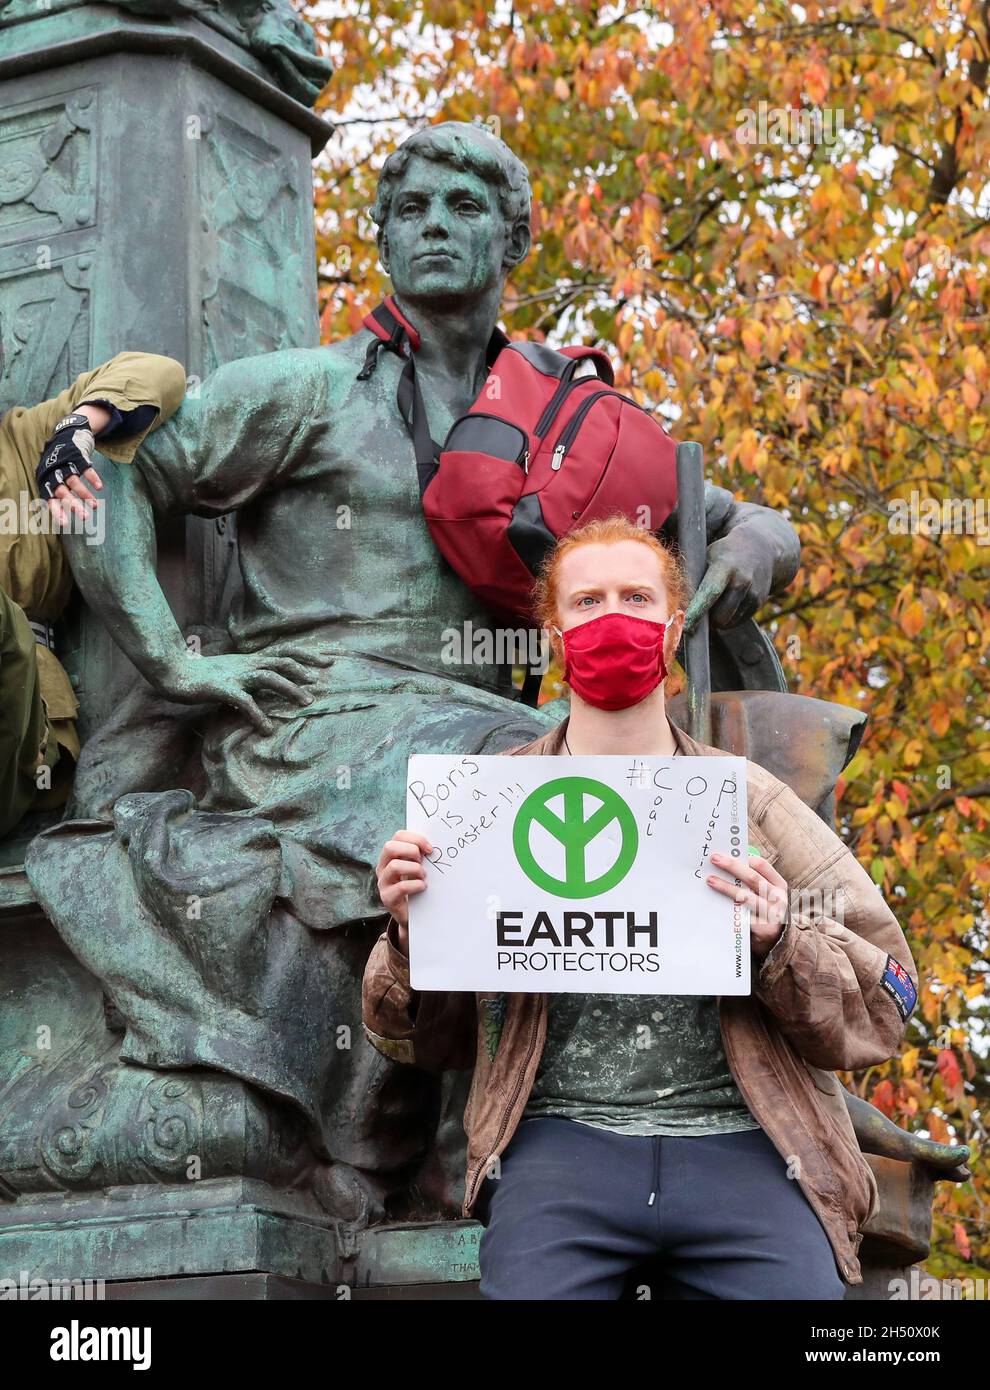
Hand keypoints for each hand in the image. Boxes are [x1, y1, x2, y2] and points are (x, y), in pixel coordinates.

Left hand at [38, 405, 109, 522]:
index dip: (57, 511)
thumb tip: (64, 514)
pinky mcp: (76, 455)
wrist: (66, 433)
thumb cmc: (60, 462)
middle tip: (85, 517)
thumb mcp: (53, 475)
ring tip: (95, 506)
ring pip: (74, 482)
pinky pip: (85, 468)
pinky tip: (99, 487)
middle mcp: (53, 472)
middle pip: (63, 491)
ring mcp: (65, 463)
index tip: (66, 524)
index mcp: (46, 479)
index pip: (49, 498)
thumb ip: (58, 492)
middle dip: (74, 505)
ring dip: (85, 495)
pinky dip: (92, 478)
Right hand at [158, 648, 333, 734]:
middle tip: (320, 684)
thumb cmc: (203, 675)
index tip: (327, 660)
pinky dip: (258, 715)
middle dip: (303, 670)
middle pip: (281, 661)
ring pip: (269, 677)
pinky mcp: (223, 689)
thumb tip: (269, 685)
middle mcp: (246, 664)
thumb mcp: (232, 671)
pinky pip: (245, 702)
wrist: (174, 672)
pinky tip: (267, 728)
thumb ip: (250, 676)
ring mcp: (236, 675)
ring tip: (306, 703)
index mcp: (250, 659)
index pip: (284, 652)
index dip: (306, 655)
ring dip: (290, 689)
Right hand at [376, 830, 432, 950]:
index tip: (430, 849)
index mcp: (391, 855)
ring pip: (394, 866)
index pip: (398, 836)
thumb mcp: (417, 867)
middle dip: (411, 851)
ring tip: (424, 876)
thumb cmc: (418, 886)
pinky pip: (401, 887)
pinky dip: (416, 885)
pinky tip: (423, 887)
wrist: (415, 915)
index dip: (415, 838)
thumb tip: (434, 845)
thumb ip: (421, 855)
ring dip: (415, 869)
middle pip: (390, 847)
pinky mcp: (387, 898)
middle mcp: (383, 867)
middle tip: (423, 861)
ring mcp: (383, 883)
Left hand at [683, 532, 774, 632]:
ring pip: (727, 622)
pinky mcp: (759, 604)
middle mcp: (742, 580)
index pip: (710, 592)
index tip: (686, 626)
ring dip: (717, 619)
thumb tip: (679, 608)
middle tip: (699, 609)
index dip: (697, 610)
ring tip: (716, 601)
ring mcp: (753, 593)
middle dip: (707, 618)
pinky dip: (728, 619)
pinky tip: (728, 602)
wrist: (760, 548)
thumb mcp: (707, 556)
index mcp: (725, 565)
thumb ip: (694, 577)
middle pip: (720, 615)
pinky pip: (736, 622)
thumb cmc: (723, 554)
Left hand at [706, 850, 788, 960]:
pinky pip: (740, 915)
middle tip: (715, 859)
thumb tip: (730, 862)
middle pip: (752, 878)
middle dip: (732, 866)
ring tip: (710, 880)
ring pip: (744, 896)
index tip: (728, 851)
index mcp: (779, 885)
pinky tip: (713, 903)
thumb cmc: (768, 912)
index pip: (762, 866)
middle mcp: (777, 898)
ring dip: (725, 886)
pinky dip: (726, 908)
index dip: (744, 857)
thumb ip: (756, 881)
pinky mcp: (761, 929)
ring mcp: (771, 914)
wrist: (779, 943)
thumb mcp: (769, 895)